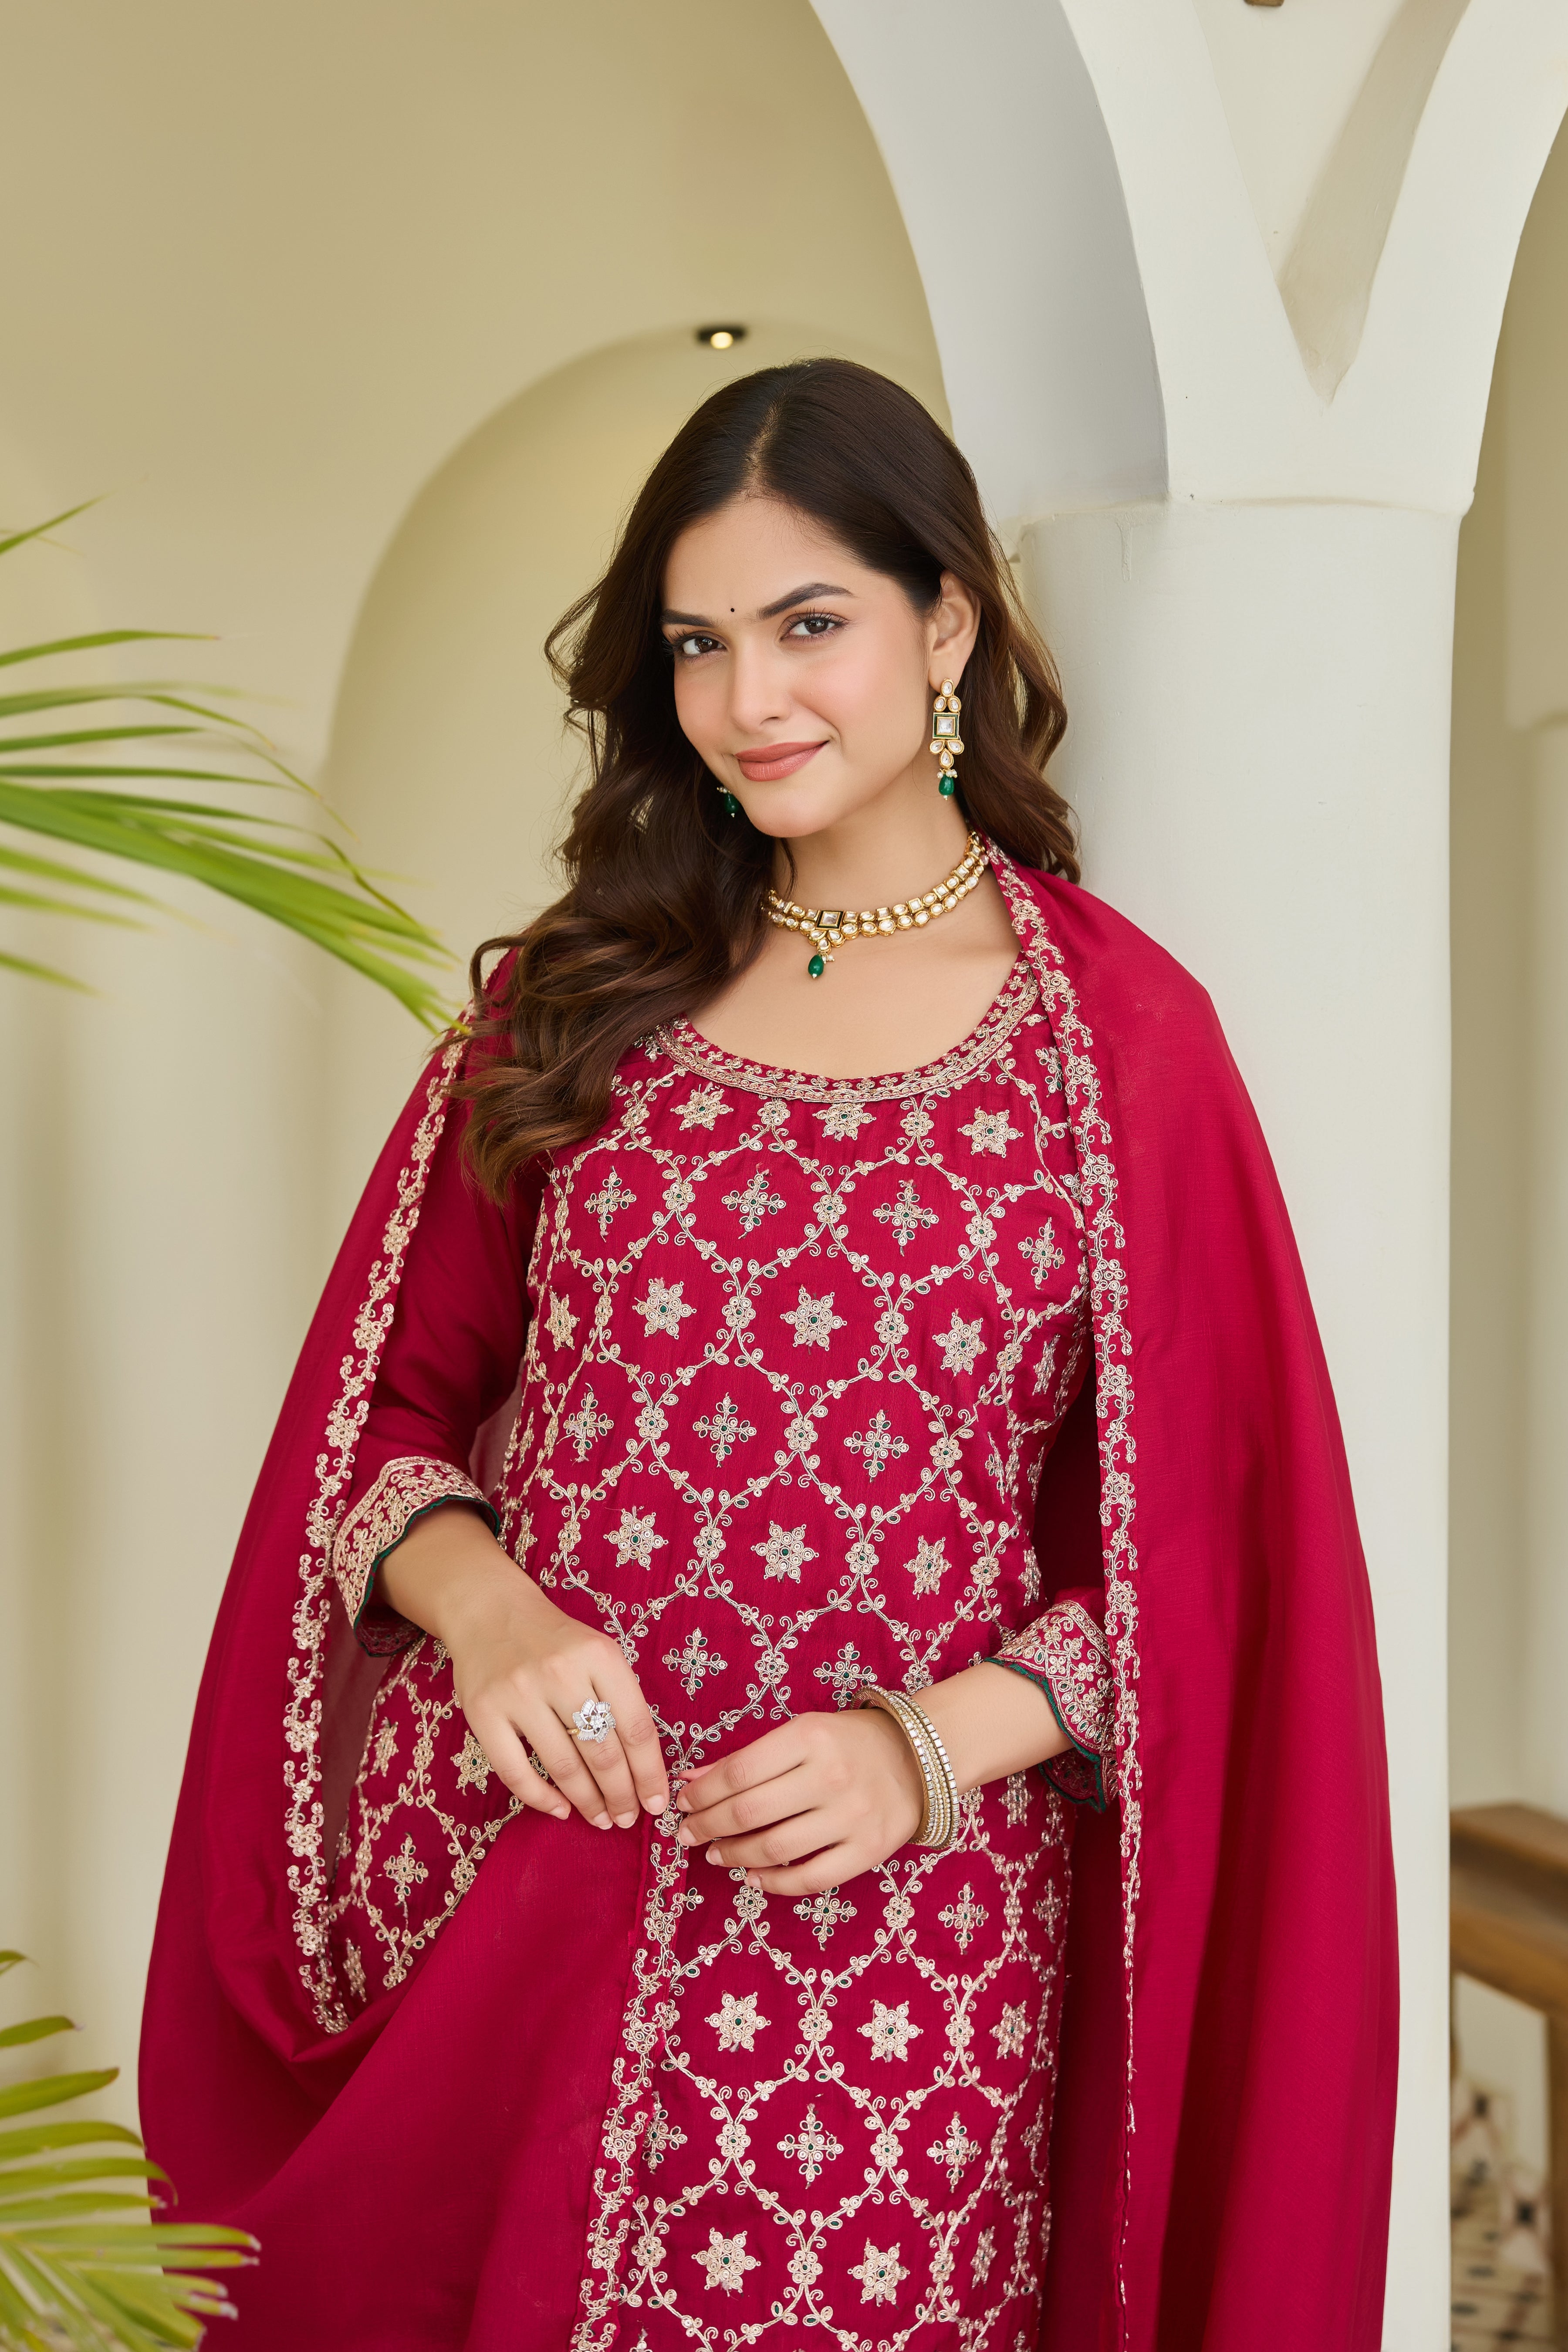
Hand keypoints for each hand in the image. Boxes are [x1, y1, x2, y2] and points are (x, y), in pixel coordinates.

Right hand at [378, 1505, 667, 1830]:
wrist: (489, 1610)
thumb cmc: (554, 1640)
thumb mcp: (598, 1653)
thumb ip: (620, 1698)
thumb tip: (642, 1767)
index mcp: (599, 1656)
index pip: (636, 1727)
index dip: (649, 1774)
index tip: (656, 1803)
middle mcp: (560, 1673)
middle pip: (602, 1752)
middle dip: (621, 1795)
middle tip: (626, 1818)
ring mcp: (519, 1693)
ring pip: (563, 1766)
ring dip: (587, 1802)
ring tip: (600, 1819)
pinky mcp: (484, 1713)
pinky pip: (516, 1771)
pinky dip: (541, 1798)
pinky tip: (559, 1809)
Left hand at [674, 1709, 922, 1895]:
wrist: (917, 1759)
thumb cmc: (847, 1742)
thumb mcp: (800, 1733)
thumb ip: (747, 1758)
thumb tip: (691, 1781)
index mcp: (810, 1738)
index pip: (739, 1772)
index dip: (702, 1794)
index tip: (683, 1803)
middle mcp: (830, 1777)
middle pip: (750, 1811)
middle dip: (708, 1826)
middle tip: (688, 1834)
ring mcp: (851, 1817)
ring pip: (775, 1849)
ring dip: (734, 1855)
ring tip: (716, 1854)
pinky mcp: (867, 1851)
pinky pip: (811, 1878)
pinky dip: (774, 1883)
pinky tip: (753, 1877)